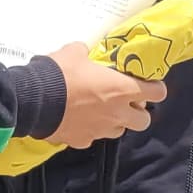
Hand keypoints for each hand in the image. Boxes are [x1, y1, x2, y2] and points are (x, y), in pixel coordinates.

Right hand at [42, 42, 163, 147]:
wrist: (34, 101)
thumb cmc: (60, 74)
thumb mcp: (74, 53)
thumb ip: (85, 53)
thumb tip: (83, 51)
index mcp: (122, 90)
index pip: (158, 92)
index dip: (155, 87)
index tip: (147, 84)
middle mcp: (117, 113)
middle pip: (144, 120)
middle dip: (138, 111)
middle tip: (125, 100)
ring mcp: (101, 130)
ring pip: (119, 131)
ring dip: (115, 122)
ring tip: (101, 111)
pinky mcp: (83, 141)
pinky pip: (93, 137)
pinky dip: (90, 130)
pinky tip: (78, 121)